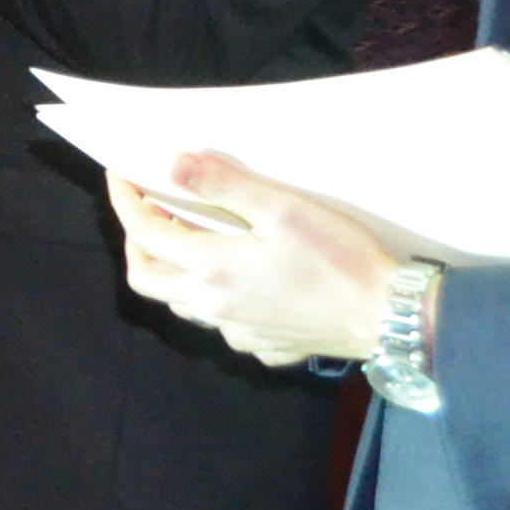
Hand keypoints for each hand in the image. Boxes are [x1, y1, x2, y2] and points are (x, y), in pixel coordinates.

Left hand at [111, 153, 403, 368]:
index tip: (120, 176)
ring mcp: (239, 331)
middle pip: (146, 278)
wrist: (389, 316)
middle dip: (136, 243)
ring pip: (182, 304)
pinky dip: (214, 300)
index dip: (125, 200)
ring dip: (172, 272)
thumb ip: (224, 185)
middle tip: (149, 212)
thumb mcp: (283, 209)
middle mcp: (214, 306)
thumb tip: (175, 164)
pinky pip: (223, 326)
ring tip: (190, 241)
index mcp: (211, 268)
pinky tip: (238, 283)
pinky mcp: (266, 345)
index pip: (143, 233)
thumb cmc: (339, 259)